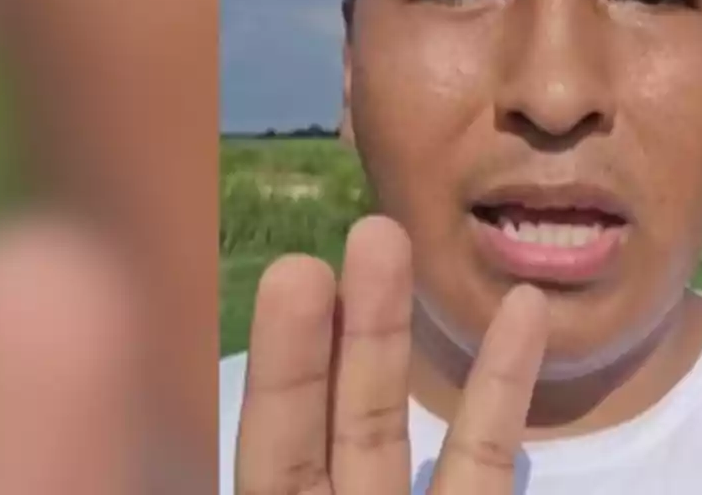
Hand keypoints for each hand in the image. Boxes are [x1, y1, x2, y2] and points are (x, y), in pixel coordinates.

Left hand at [235, 215, 548, 494]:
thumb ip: (247, 481)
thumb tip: (176, 477)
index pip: (274, 431)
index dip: (287, 354)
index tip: (298, 271)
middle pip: (330, 408)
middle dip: (347, 320)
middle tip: (369, 230)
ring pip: (390, 420)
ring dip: (399, 329)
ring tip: (399, 236)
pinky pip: (483, 457)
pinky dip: (504, 384)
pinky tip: (525, 308)